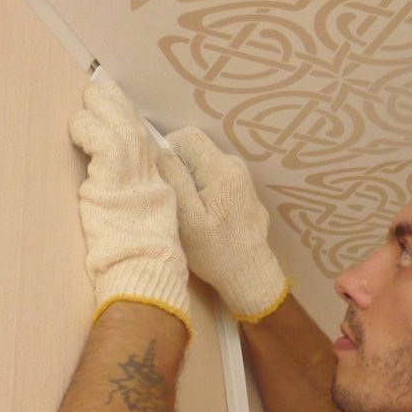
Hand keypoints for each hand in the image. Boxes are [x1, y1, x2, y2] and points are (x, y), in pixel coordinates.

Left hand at [69, 82, 190, 331]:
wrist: (145, 269)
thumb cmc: (141, 258)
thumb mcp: (142, 223)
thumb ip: (132, 200)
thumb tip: (112, 187)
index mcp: (157, 183)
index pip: (144, 142)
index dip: (129, 121)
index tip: (117, 106)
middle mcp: (151, 174)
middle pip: (135, 126)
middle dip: (115, 104)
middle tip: (100, 89)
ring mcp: (136, 173)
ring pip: (119, 125)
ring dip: (99, 110)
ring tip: (86, 104)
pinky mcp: (116, 177)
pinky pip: (103, 140)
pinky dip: (88, 130)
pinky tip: (78, 128)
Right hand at [159, 127, 287, 321]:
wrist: (250, 275)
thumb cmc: (215, 251)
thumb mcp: (187, 219)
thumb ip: (174, 180)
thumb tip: (161, 150)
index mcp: (221, 169)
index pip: (187, 136)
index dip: (168, 151)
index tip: (164, 180)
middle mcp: (236, 167)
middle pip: (197, 150)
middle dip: (180, 170)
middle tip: (177, 202)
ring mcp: (243, 179)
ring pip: (205, 166)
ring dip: (193, 183)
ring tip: (192, 214)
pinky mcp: (244, 192)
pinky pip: (217, 179)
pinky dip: (206, 191)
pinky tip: (208, 218)